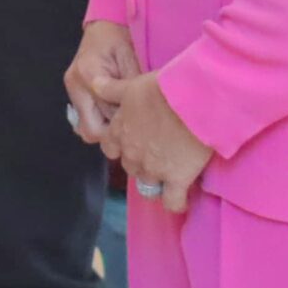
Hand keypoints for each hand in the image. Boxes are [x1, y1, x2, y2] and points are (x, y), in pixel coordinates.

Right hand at [64, 21, 139, 142]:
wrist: (105, 25)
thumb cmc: (120, 37)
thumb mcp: (132, 59)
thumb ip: (133, 87)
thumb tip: (141, 115)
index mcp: (89, 74)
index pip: (106, 117)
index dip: (125, 126)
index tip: (141, 125)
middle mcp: (75, 84)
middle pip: (91, 130)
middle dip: (113, 134)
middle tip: (135, 127)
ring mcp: (72, 89)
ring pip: (85, 129)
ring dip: (105, 129)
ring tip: (125, 120)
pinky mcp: (73, 92)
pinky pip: (84, 120)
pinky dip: (99, 122)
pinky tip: (115, 114)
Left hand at [94, 72, 212, 212]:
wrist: (194, 100)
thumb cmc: (163, 88)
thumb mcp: (131, 85)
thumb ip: (110, 89)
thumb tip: (93, 83)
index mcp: (119, 131)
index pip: (109, 148)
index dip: (120, 147)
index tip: (133, 143)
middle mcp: (132, 153)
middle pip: (130, 167)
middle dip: (140, 163)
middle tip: (158, 155)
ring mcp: (153, 169)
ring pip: (147, 186)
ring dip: (156, 182)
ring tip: (170, 176)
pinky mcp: (177, 179)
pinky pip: (172, 202)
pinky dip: (176, 203)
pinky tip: (182, 198)